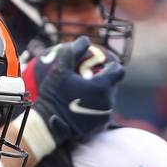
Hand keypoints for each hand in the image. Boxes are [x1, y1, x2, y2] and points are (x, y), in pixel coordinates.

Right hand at [23, 36, 124, 154]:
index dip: (112, 66)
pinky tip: (80, 108)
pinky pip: (100, 113)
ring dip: (99, 95)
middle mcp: (108, 101)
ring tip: (83, 94)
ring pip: (107, 100)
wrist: (47, 126)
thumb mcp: (59, 70)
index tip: (102, 66)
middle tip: (88, 80)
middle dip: (104, 81)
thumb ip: (73, 52)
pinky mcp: (98, 127)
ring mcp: (104, 116)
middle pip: (113, 86)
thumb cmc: (53, 96)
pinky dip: (93, 109)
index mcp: (102, 86)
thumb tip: (85, 39)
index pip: (118, 70)